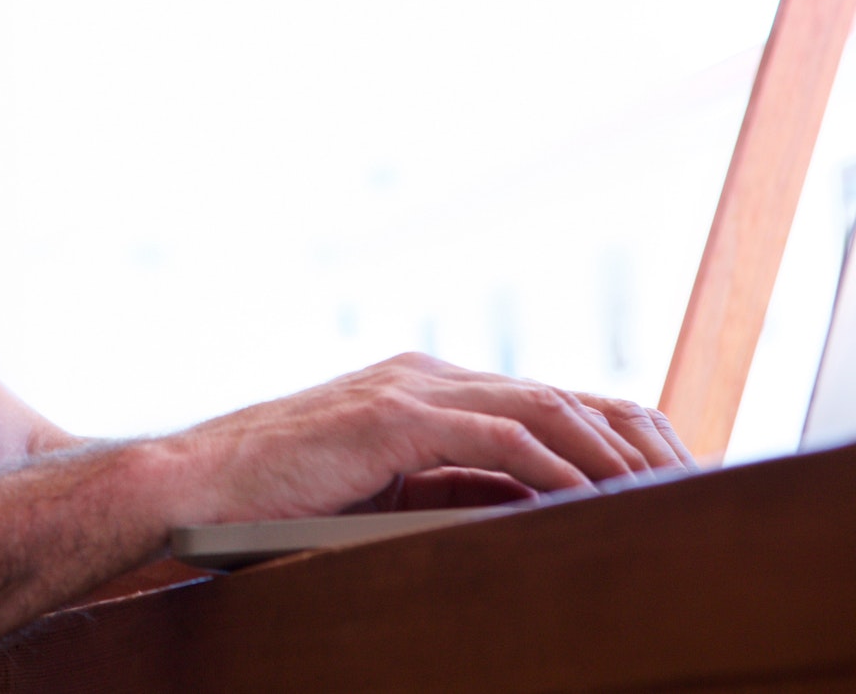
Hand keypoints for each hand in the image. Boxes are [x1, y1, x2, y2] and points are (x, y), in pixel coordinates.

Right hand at [159, 352, 692, 523]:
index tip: (663, 476)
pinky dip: (557, 465)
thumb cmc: (274, 497)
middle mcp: (425, 375)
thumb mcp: (382, 490)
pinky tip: (590, 495)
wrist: (191, 487)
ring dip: (612, 452)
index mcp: (423, 386)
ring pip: (545, 408)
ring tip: (657, 491)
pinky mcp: (393, 417)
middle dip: (635, 438)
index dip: (614, 433)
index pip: (546, 399)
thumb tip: (534, 504)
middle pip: (564, 394)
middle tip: (687, 481)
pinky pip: (501, 437)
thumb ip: (452, 484)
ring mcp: (409, 389)